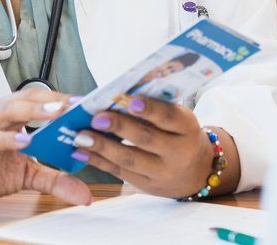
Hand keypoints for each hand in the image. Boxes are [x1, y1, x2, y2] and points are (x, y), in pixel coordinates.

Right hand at [0, 89, 91, 205]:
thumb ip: (53, 179)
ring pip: (12, 110)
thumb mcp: (22, 174)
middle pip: (31, 97)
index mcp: (10, 113)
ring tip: (60, 113)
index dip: (68, 100)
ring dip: (37, 111)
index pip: (43, 99)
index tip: (94, 103)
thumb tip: (85, 194)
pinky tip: (25, 141)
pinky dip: (9, 138)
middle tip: (85, 104)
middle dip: (58, 100)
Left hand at [70, 97, 238, 198]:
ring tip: (81, 136)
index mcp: (187, 128)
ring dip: (102, 147)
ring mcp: (163, 172)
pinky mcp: (147, 186)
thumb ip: (154, 106)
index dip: (150, 109)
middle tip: (96, 118)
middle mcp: (178, 152)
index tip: (129, 101)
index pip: (169, 117)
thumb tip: (116, 91)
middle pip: (146, 139)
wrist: (196, 171)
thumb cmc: (178, 133)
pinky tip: (80, 152)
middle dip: (119, 127)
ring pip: (130, 159)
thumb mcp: (177, 118)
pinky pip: (120, 172)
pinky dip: (98, 161)